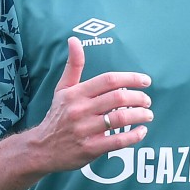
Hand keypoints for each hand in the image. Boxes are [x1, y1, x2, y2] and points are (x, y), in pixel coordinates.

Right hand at [34, 38, 153, 172]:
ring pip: (120, 119)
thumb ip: (73, 66)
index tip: (145, 81)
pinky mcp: (90, 148)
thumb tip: (74, 40)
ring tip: (148, 115)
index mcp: (75, 94)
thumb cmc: (56, 116)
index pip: (108, 80)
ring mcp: (84, 130)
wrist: (41, 148)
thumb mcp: (62, 89)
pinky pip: (118, 141)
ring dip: (140, 116)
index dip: (131, 79)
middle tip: (147, 101)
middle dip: (139, 98)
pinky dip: (134, 135)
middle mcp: (80, 110)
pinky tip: (141, 131)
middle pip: (118, 99)